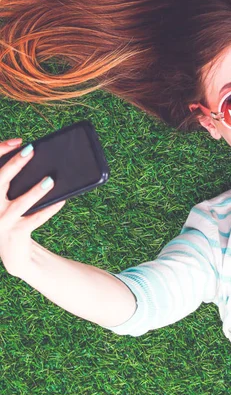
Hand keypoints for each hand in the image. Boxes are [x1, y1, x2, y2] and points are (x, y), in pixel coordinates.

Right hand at [0, 138, 65, 276]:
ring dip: (35, 192)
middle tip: (31, 150)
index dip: (0, 152)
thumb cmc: (15, 217)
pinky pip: (34, 220)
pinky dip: (48, 209)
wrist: (13, 252)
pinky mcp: (15, 234)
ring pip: (18, 204)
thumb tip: (35, 157)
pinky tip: (61, 200)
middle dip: (15, 164)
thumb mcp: (11, 199)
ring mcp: (1, 222)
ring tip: (50, 180)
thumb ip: (17, 182)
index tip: (17, 142)